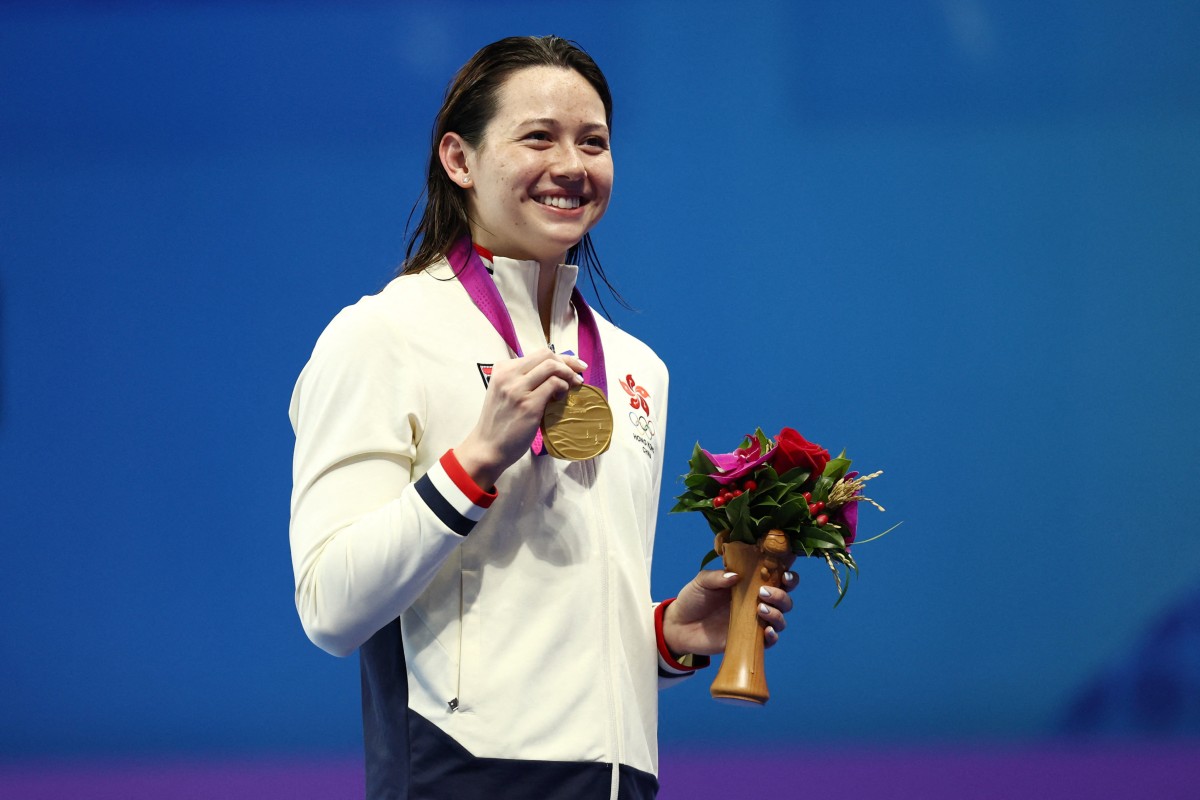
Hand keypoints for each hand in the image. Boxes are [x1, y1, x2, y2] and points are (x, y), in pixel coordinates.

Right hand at [455, 348, 585, 486]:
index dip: (560, 358)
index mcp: (503, 368)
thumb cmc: (500, 422)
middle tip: (578, 376)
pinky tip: (561, 399)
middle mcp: (508, 374)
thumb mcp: (506, 392)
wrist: (488, 447)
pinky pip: (554, 384)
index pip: (538, 354)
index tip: (574, 367)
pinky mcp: (528, 404)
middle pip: (547, 355)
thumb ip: (523, 380)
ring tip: (573, 387)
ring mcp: (517, 389)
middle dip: (568, 363)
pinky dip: (563, 388)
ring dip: (568, 375)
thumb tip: (555, 373)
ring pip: (552, 366)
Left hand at [662, 569, 797, 655]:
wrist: (679, 626)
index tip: (784, 573)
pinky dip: (773, 636)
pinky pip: (769, 640)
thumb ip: (717, 577)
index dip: (787, 575)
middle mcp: (756, 602)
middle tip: (764, 591)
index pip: (776, 577)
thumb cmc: (693, 599)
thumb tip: (735, 576)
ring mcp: (754, 622)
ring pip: (780, 618)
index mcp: (749, 584)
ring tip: (760, 608)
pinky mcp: (749, 641)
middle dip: (782, 594)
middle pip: (784, 598)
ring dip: (777, 613)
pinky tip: (766, 631)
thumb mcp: (701, 582)